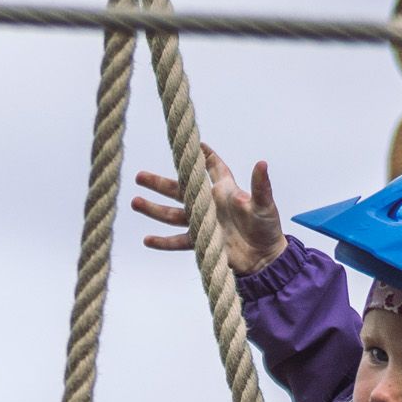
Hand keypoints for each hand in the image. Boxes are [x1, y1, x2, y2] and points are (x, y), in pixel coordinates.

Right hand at [133, 150, 282, 274]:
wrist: (263, 258)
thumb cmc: (267, 227)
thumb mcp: (264, 205)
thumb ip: (259, 185)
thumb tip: (262, 163)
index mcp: (225, 191)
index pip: (212, 167)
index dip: (204, 155)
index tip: (192, 143)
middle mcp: (209, 204)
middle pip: (180, 190)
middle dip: (159, 183)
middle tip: (139, 176)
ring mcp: (202, 223)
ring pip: (172, 214)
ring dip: (153, 209)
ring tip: (134, 201)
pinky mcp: (199, 241)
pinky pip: (177, 241)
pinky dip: (162, 241)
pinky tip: (147, 239)